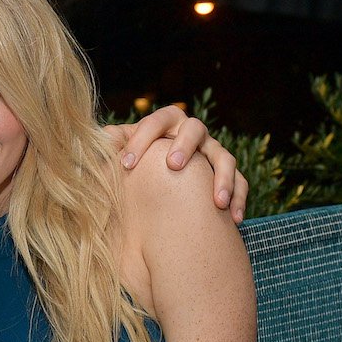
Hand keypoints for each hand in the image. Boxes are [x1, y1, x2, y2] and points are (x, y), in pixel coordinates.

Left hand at [104, 106, 249, 221]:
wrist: (162, 186)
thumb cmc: (139, 167)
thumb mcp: (124, 155)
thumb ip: (113, 145)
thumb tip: (99, 137)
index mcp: (167, 126)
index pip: (157, 121)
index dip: (141, 138)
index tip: (125, 164)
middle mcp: (193, 136)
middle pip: (195, 128)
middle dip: (185, 145)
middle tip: (172, 166)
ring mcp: (213, 155)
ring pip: (225, 158)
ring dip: (222, 178)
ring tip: (218, 202)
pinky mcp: (229, 176)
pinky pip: (241, 183)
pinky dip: (240, 199)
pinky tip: (235, 220)